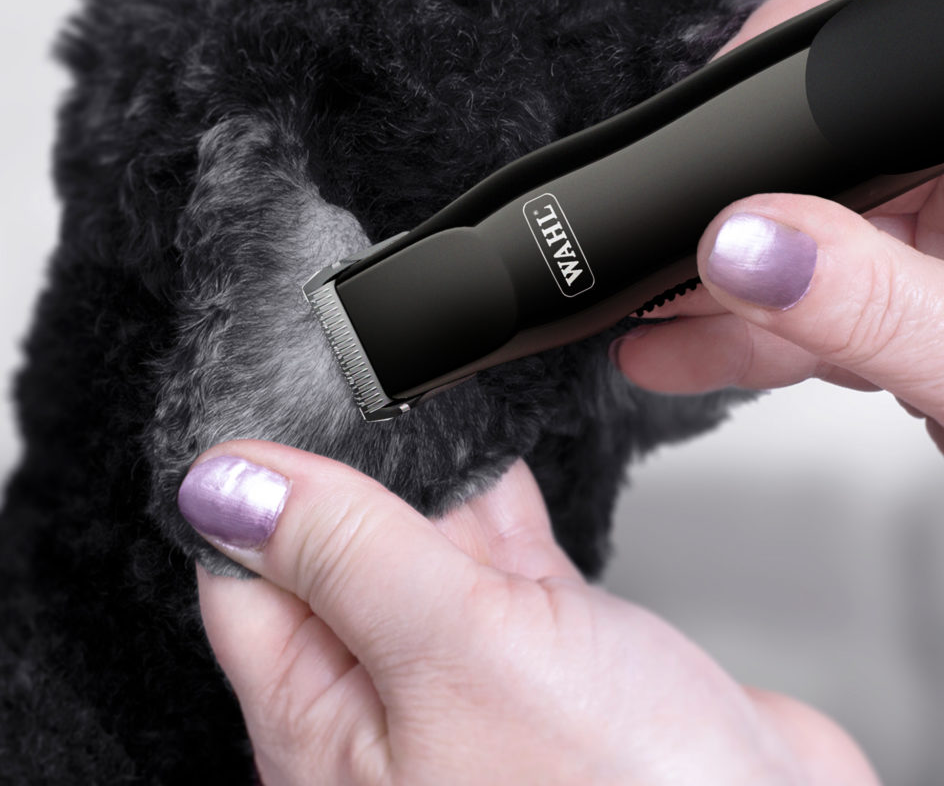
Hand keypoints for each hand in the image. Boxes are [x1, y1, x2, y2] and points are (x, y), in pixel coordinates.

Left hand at [179, 442, 878, 784]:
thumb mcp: (453, 649)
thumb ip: (344, 554)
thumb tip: (226, 485)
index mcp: (328, 727)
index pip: (246, 581)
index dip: (255, 487)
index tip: (276, 400)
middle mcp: (393, 705)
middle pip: (337, 555)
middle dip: (353, 472)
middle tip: (357, 378)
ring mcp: (478, 673)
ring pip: (424, 547)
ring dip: (431, 479)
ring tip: (425, 395)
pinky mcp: (553, 649)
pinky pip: (502, 557)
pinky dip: (496, 499)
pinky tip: (497, 448)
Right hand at [613, 0, 943, 589]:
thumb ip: (872, 303)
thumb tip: (748, 241)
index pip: (904, 73)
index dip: (797, 95)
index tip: (710, 150)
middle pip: (840, 157)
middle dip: (740, 208)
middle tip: (667, 246)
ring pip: (816, 239)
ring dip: (726, 287)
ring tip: (648, 311)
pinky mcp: (924, 310)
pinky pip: (820, 303)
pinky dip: (752, 333)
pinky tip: (682, 348)